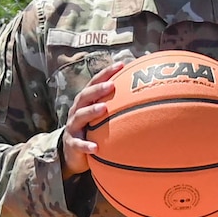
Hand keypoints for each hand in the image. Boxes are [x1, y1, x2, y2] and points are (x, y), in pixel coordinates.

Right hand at [60, 59, 127, 176]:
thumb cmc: (92, 130)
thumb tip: (146, 97)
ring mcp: (73, 126)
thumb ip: (117, 106)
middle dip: (98, 89)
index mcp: (85, 101)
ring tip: (103, 108)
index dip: (106, 73)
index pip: (94, 82)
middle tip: (112, 85)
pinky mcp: (71, 143)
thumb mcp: (102, 116)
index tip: (121, 65)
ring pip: (80, 116)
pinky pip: (78, 144)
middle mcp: (77, 110)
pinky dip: (86, 145)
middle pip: (85, 96)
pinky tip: (95, 147)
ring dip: (91, 112)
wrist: (72, 152)